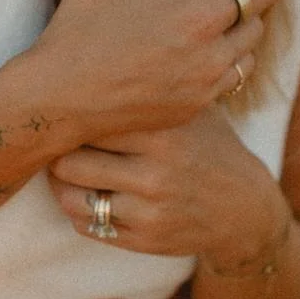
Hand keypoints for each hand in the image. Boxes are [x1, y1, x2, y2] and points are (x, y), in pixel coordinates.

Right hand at [30, 0, 274, 147]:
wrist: (58, 97)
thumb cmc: (78, 27)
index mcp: (198, 18)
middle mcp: (212, 58)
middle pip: (257, 23)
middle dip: (244, 3)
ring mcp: (205, 90)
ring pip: (247, 57)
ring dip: (235, 37)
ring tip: (205, 23)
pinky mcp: (192, 110)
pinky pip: (225, 83)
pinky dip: (218, 65)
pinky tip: (189, 52)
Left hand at [48, 105, 285, 259]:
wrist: (245, 209)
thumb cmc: (211, 148)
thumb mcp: (194, 112)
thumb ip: (154, 91)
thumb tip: (99, 58)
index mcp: (165, 133)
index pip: (93, 119)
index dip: (72, 113)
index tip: (63, 108)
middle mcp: (155, 173)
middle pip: (71, 160)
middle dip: (58, 151)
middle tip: (54, 142)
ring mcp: (149, 210)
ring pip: (72, 197)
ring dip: (60, 185)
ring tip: (62, 170)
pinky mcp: (144, 240)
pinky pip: (89, 226)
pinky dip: (78, 210)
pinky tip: (84, 194)